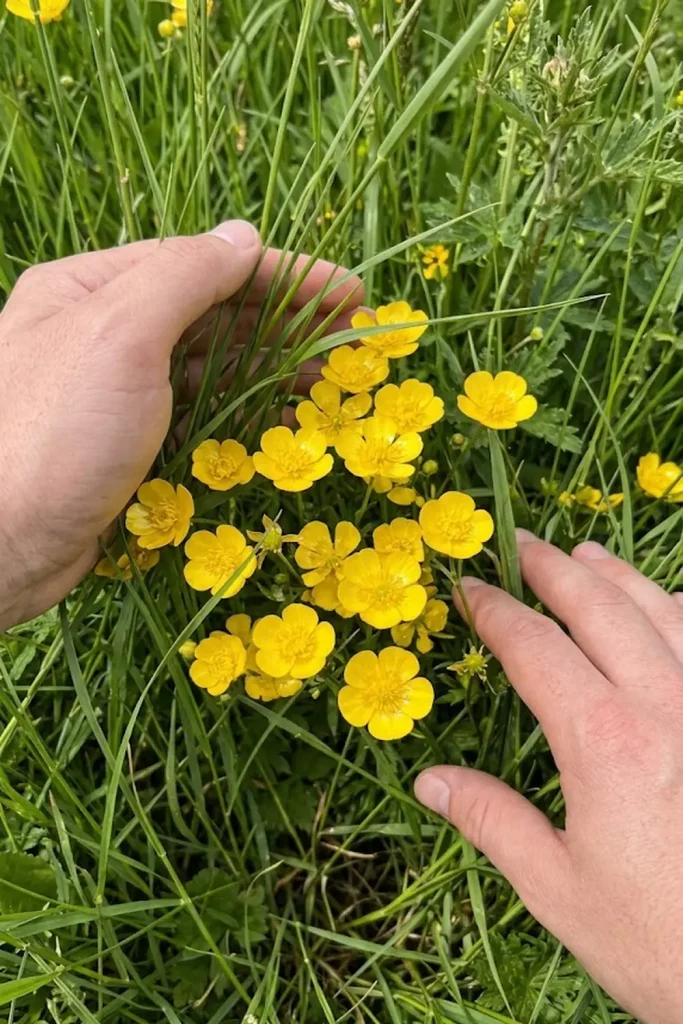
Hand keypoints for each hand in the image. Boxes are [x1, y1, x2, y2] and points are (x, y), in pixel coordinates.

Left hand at [0, 221, 362, 630]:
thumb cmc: (53, 433)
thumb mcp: (120, 334)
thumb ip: (184, 277)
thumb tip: (243, 237)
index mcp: (90, 289)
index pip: (201, 264)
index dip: (279, 274)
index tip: (346, 291)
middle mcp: (102, 333)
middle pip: (210, 314)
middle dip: (283, 325)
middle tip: (349, 344)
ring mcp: (115, 394)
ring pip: (209, 368)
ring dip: (270, 371)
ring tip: (327, 385)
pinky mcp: (127, 447)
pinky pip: (197, 417)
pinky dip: (242, 415)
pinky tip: (280, 423)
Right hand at [415, 531, 682, 1022]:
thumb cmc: (661, 941)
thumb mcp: (560, 890)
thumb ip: (494, 822)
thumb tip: (430, 781)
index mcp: (605, 740)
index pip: (534, 647)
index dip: (496, 610)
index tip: (469, 588)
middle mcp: (666, 703)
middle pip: (600, 607)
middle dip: (555, 569)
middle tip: (524, 545)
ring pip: (665, 610)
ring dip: (618, 576)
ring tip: (588, 554)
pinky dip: (682, 611)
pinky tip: (671, 608)